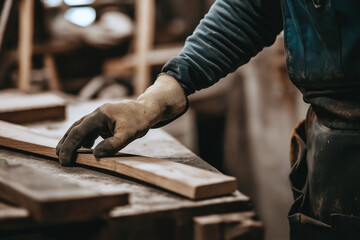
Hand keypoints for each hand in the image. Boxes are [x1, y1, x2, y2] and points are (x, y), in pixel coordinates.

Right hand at [56, 75, 186, 165]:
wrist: (147, 110)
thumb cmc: (139, 121)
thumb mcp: (128, 135)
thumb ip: (113, 145)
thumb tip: (96, 155)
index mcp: (100, 115)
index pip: (79, 132)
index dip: (70, 147)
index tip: (64, 160)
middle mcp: (96, 114)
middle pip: (75, 128)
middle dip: (66, 143)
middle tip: (58, 157)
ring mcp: (99, 116)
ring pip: (81, 128)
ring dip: (73, 140)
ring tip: (67, 153)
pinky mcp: (103, 120)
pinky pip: (89, 129)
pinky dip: (84, 138)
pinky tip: (86, 147)